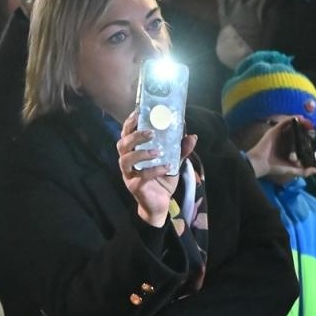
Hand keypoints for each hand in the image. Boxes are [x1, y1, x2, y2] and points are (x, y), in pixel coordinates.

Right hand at [118, 110, 196, 227]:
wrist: (160, 204)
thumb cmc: (162, 179)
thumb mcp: (173, 161)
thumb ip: (180, 149)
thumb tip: (193, 136)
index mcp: (134, 151)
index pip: (126, 133)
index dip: (129, 122)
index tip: (138, 112)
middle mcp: (127, 160)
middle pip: (122, 144)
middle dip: (135, 135)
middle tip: (151, 132)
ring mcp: (128, 174)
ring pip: (126, 159)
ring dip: (141, 153)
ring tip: (157, 151)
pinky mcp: (134, 186)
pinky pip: (141, 176)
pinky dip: (154, 170)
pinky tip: (167, 166)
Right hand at [244, 117, 315, 181]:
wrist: (261, 163)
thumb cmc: (275, 167)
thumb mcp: (292, 170)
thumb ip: (303, 171)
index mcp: (287, 150)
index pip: (299, 142)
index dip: (307, 139)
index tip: (315, 138)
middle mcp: (284, 141)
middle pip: (296, 133)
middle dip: (304, 130)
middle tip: (313, 129)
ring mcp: (279, 135)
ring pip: (291, 126)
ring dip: (300, 123)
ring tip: (309, 122)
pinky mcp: (275, 130)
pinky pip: (284, 122)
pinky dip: (292, 119)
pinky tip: (301, 117)